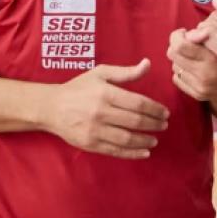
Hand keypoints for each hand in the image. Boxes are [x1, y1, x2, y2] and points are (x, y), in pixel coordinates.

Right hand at [44, 59, 168, 158]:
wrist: (51, 107)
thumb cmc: (79, 88)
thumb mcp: (101, 74)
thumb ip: (126, 72)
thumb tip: (148, 64)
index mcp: (105, 93)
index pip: (138, 103)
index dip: (155, 109)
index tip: (165, 112)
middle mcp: (100, 112)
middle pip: (135, 121)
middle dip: (154, 124)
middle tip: (164, 125)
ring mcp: (94, 130)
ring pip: (127, 138)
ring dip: (145, 140)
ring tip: (156, 139)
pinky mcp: (90, 144)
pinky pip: (115, 151)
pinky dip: (132, 153)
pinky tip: (145, 152)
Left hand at [168, 28, 216, 103]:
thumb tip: (216, 1)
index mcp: (213, 59)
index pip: (179, 45)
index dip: (179, 36)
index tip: (186, 32)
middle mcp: (204, 75)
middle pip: (173, 55)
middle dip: (178, 44)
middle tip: (188, 40)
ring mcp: (201, 87)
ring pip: (175, 66)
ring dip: (182, 58)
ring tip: (195, 54)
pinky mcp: (199, 95)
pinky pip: (179, 79)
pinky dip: (184, 71)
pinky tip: (196, 67)